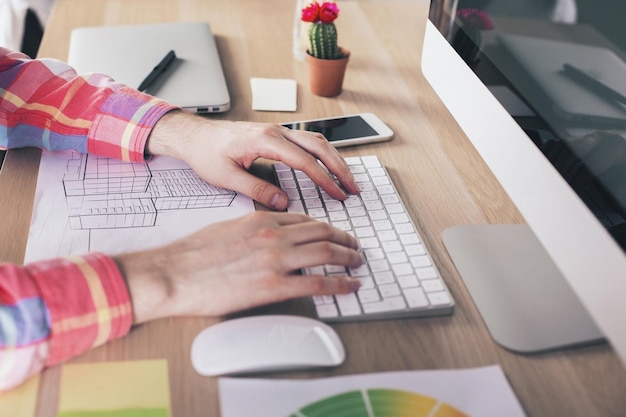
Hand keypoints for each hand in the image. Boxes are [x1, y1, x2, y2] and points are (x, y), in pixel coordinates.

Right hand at [114, 212, 362, 323]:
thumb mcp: (227, 228)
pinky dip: (341, 284)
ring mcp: (276, 260)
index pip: (305, 219)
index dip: (326, 227)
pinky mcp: (274, 286)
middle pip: (323, 232)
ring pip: (327, 253)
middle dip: (345, 239)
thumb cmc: (193, 253)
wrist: (173, 274)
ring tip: (357, 263)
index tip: (334, 233)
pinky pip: (319, 284)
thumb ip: (254, 229)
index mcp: (262, 220)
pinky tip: (350, 285)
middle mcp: (274, 235)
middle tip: (355, 246)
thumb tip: (268, 235)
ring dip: (349, 257)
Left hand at [145, 111, 360, 209]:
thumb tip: (282, 203)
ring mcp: (277, 131)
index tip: (338, 194)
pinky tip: (329, 167)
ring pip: (316, 141)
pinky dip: (323, 154)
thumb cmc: (206, 153)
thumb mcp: (226, 177)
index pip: (304, 161)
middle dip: (339, 167)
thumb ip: (256, 189)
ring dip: (334, 159)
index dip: (324, 179)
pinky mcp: (276, 135)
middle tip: (353, 188)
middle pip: (318, 146)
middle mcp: (275, 131)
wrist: (194, 136)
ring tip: (348, 180)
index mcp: (265, 140)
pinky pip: (307, 141)